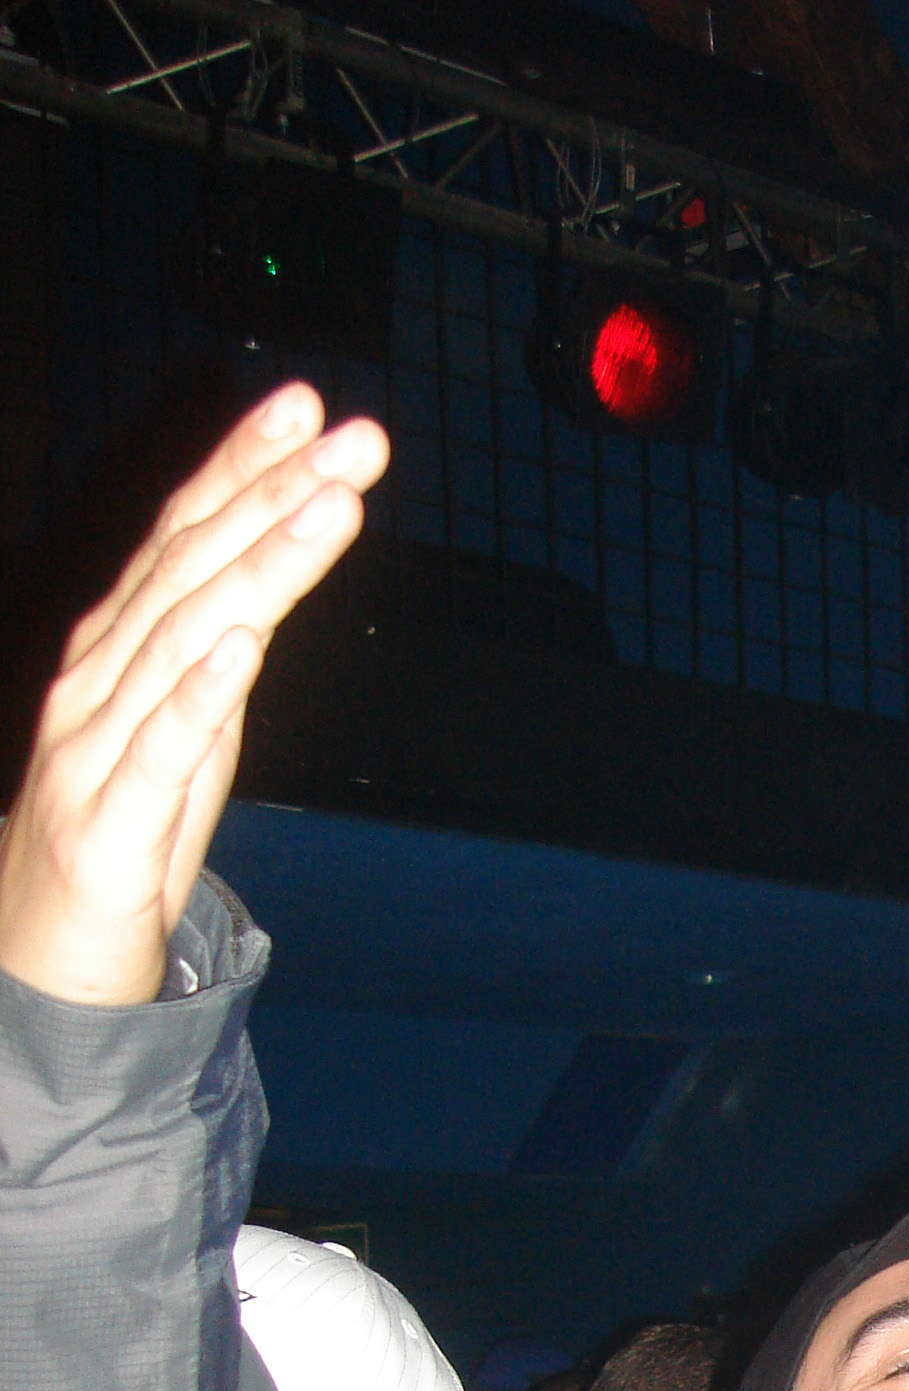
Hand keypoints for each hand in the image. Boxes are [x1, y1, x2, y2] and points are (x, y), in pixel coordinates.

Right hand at [0, 386, 388, 1007]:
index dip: (243, 466)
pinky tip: (243, 642)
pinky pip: (161, 746)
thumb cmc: (125, 837)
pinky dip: (202, 689)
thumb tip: (271, 593)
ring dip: (262, 565)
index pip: (187, 536)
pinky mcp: (109, 819)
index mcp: (124, 649)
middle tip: (351, 437)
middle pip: (195, 565)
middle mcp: (102, 676)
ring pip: (187, 635)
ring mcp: (98, 743)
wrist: (46, 954)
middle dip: (274, 492)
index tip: (309, 407)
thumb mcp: (191, 734)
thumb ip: (220, 662)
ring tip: (327, 506)